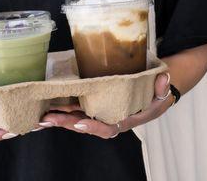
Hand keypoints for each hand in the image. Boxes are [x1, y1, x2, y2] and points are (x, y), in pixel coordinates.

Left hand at [38, 73, 173, 138]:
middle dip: (66, 123)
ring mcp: (101, 113)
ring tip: (42, 115)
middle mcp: (111, 119)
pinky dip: (63, 111)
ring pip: (78, 119)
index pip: (109, 126)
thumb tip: (163, 80)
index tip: (80, 122)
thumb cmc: (157, 92)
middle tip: (48, 118)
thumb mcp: (163, 89)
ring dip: (60, 118)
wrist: (154, 91)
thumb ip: (163, 87)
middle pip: (87, 125)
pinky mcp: (95, 106)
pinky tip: (48, 108)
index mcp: (127, 117)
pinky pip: (78, 111)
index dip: (94, 126)